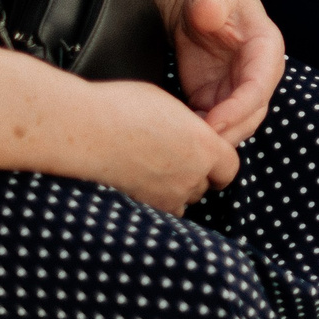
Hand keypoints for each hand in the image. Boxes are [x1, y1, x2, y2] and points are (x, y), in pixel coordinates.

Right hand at [89, 78, 241, 214]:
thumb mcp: (168, 104)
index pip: (230, 166)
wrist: (87, 129)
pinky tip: (143, 184)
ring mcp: (170, 196)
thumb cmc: (123, 107)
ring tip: (156, 169)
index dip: (220, 161)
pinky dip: (159, 203)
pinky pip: (164, 213)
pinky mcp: (147, 208)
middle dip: (198, 173)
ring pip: (186, 200)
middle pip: (208, 184)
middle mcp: (194, 175)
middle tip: (175, 157)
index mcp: (205, 146)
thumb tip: (188, 132)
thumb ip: (188, 126)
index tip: (207, 154)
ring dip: (179, 189)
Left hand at [164, 0, 286, 146]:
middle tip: (197, 145)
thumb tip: (208, 12)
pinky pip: (214, 123)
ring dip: (215, 138)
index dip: (239, 109)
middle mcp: (258, 73)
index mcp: (266, 48)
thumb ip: (211, 1)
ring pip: (235, 125)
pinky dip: (199, 132)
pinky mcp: (216, 96)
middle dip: (228, 132)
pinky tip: (179, 133)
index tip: (213, 122)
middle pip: (251, 114)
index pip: (259, 87)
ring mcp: (237, 87)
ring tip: (186, 143)